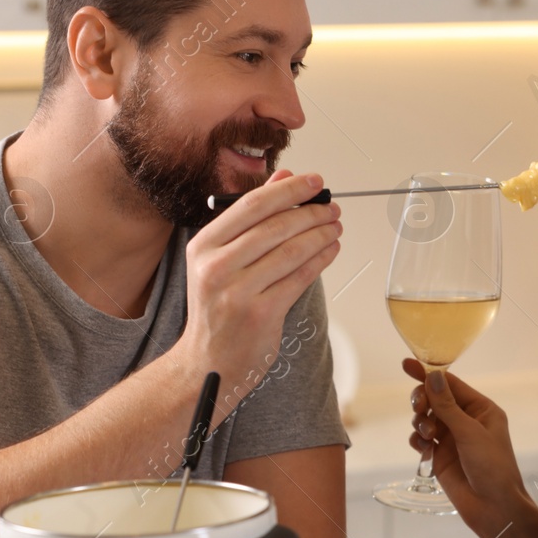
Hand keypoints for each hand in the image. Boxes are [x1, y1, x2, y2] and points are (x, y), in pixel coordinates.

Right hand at [177, 170, 341, 397]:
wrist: (208, 359)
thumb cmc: (217, 306)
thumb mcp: (221, 259)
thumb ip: (250, 218)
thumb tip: (283, 178)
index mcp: (203, 247)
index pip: (251, 206)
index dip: (287, 190)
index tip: (312, 181)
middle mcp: (216, 268)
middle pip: (275, 226)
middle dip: (311, 212)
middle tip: (330, 206)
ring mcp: (238, 292)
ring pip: (291, 251)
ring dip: (321, 234)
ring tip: (334, 226)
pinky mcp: (261, 313)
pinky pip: (300, 278)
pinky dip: (320, 260)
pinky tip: (330, 250)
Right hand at [403, 359, 525, 537]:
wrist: (492, 507)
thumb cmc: (492, 467)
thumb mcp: (470, 432)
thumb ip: (447, 405)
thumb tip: (432, 377)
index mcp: (481, 409)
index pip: (450, 384)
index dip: (428, 375)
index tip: (406, 365)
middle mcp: (466, 420)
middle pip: (434, 399)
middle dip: (423, 402)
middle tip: (419, 410)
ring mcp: (452, 438)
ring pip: (425, 419)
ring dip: (420, 424)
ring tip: (427, 438)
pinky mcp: (440, 456)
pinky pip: (421, 440)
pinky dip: (417, 441)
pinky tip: (423, 450)